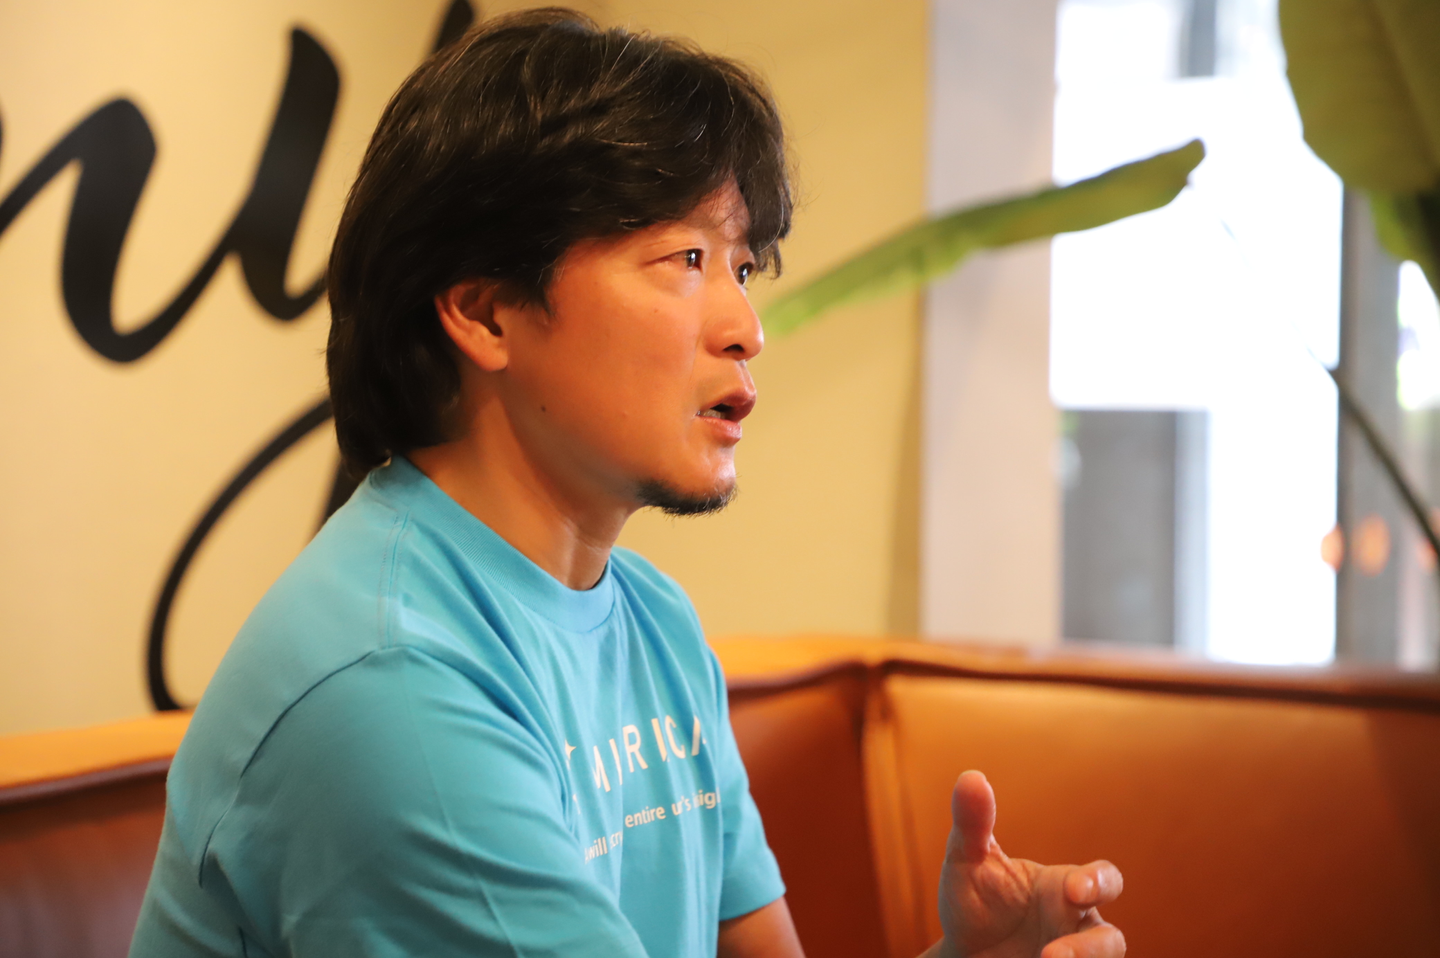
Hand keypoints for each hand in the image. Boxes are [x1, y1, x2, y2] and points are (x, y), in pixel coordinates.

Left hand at [926, 771, 1124, 957]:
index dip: (1097, 883)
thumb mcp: (967, 860)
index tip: (1073, 892)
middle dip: (1095, 948)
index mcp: (1062, 888)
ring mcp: (1071, 956)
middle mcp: (1075, 926)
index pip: (1101, 880)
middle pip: (1110, 939)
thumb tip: (971, 776)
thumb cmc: (973, 899)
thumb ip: (973, 822)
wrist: (959, 952)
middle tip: (1056, 956)